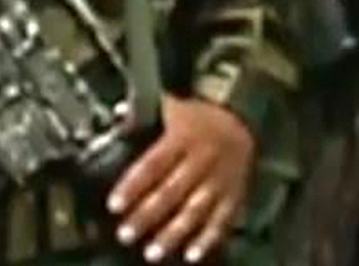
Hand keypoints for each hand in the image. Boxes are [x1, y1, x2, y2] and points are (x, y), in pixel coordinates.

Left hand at [109, 95, 255, 262]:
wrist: (245, 112)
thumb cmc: (200, 114)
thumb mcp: (175, 107)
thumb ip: (148, 117)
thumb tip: (118, 120)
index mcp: (184, 137)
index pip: (154, 164)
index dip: (133, 185)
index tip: (114, 205)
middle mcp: (203, 159)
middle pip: (172, 190)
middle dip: (147, 215)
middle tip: (126, 234)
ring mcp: (221, 178)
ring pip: (196, 209)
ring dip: (173, 233)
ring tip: (152, 252)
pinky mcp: (235, 192)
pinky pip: (223, 218)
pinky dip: (208, 238)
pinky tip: (192, 254)